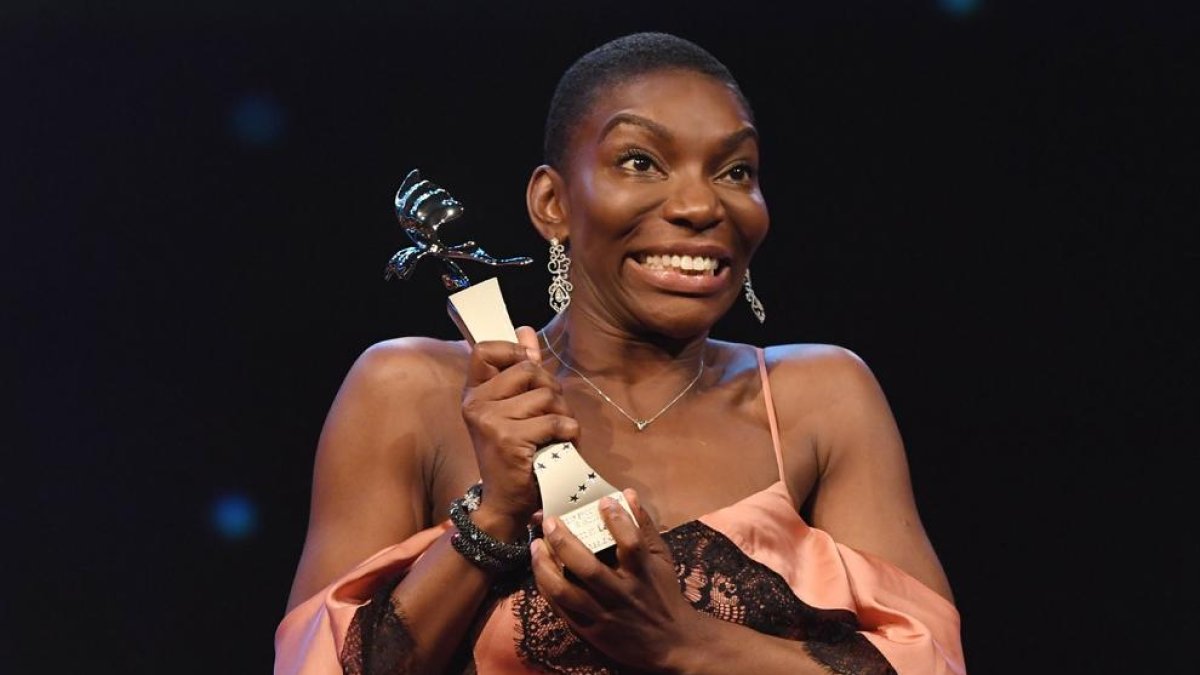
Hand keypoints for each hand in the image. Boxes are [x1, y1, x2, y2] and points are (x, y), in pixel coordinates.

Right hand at [461, 326, 579, 530]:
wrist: (507, 502)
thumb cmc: (515, 454)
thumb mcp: (514, 410)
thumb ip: (519, 369)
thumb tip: (525, 330)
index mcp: (474, 394)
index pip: (484, 350)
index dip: (513, 351)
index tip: (528, 367)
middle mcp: (476, 404)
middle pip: (530, 370)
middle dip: (551, 391)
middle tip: (550, 416)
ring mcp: (490, 421)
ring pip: (547, 396)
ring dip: (562, 416)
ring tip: (554, 436)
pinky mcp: (509, 439)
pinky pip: (555, 422)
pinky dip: (568, 434)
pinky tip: (559, 447)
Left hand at [531, 490, 700, 671]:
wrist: (669, 644)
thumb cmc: (663, 594)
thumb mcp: (662, 559)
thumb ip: (644, 526)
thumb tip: (629, 494)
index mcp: (643, 574)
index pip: (630, 543)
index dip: (617, 520)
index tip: (602, 501)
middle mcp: (622, 594)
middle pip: (589, 568)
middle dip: (565, 542)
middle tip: (550, 522)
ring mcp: (603, 614)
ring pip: (566, 591)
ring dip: (546, 566)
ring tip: (536, 546)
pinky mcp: (589, 630)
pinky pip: (561, 607)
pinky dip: (546, 587)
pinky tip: (539, 570)